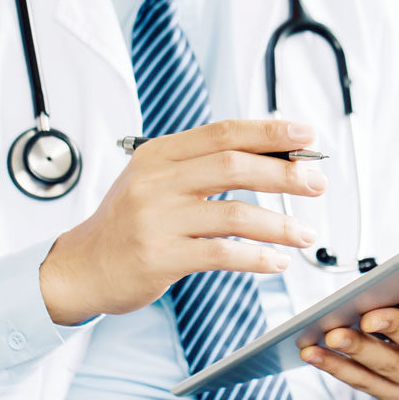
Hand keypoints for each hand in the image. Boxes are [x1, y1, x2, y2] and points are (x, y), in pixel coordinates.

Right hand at [40, 119, 325, 324]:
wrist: (82, 268)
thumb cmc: (128, 225)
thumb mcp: (155, 182)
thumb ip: (201, 168)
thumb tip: (270, 157)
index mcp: (159, 154)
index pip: (223, 133)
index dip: (269, 131)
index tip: (306, 134)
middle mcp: (156, 182)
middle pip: (235, 166)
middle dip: (285, 173)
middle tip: (317, 183)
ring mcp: (157, 220)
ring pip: (235, 213)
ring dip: (280, 224)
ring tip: (306, 234)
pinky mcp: (160, 257)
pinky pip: (222, 254)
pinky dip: (257, 258)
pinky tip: (277, 262)